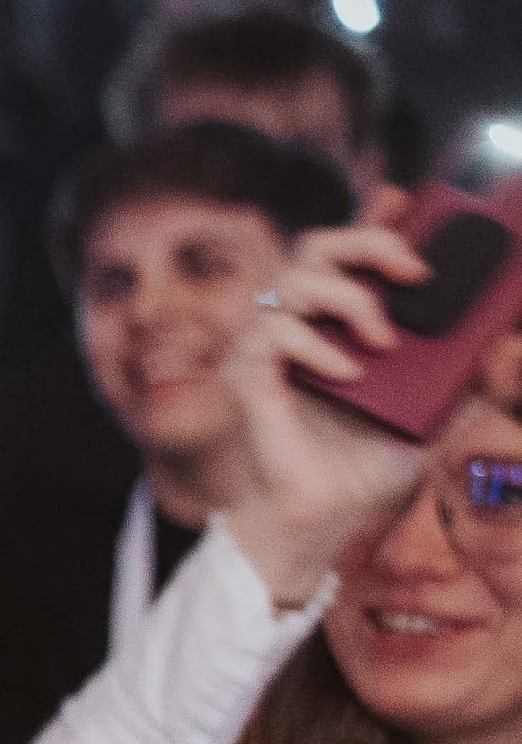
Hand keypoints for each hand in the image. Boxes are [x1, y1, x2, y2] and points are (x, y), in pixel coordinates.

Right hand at [220, 221, 444, 605]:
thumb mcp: (439, 411)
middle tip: (414, 273)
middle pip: (318, 245)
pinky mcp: (247, 374)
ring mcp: (268, 348)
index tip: (425, 231)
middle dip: (370, 243)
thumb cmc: (369, 466)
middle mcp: (301, 325)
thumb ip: (466, 375)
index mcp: (340, 323)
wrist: (326, 517)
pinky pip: (274, 333)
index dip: (381, 226)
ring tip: (382, 343)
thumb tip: (504, 339)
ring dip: (349, 299)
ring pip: (293, 279)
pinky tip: (348, 376)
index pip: (351, 252)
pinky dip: (317, 348)